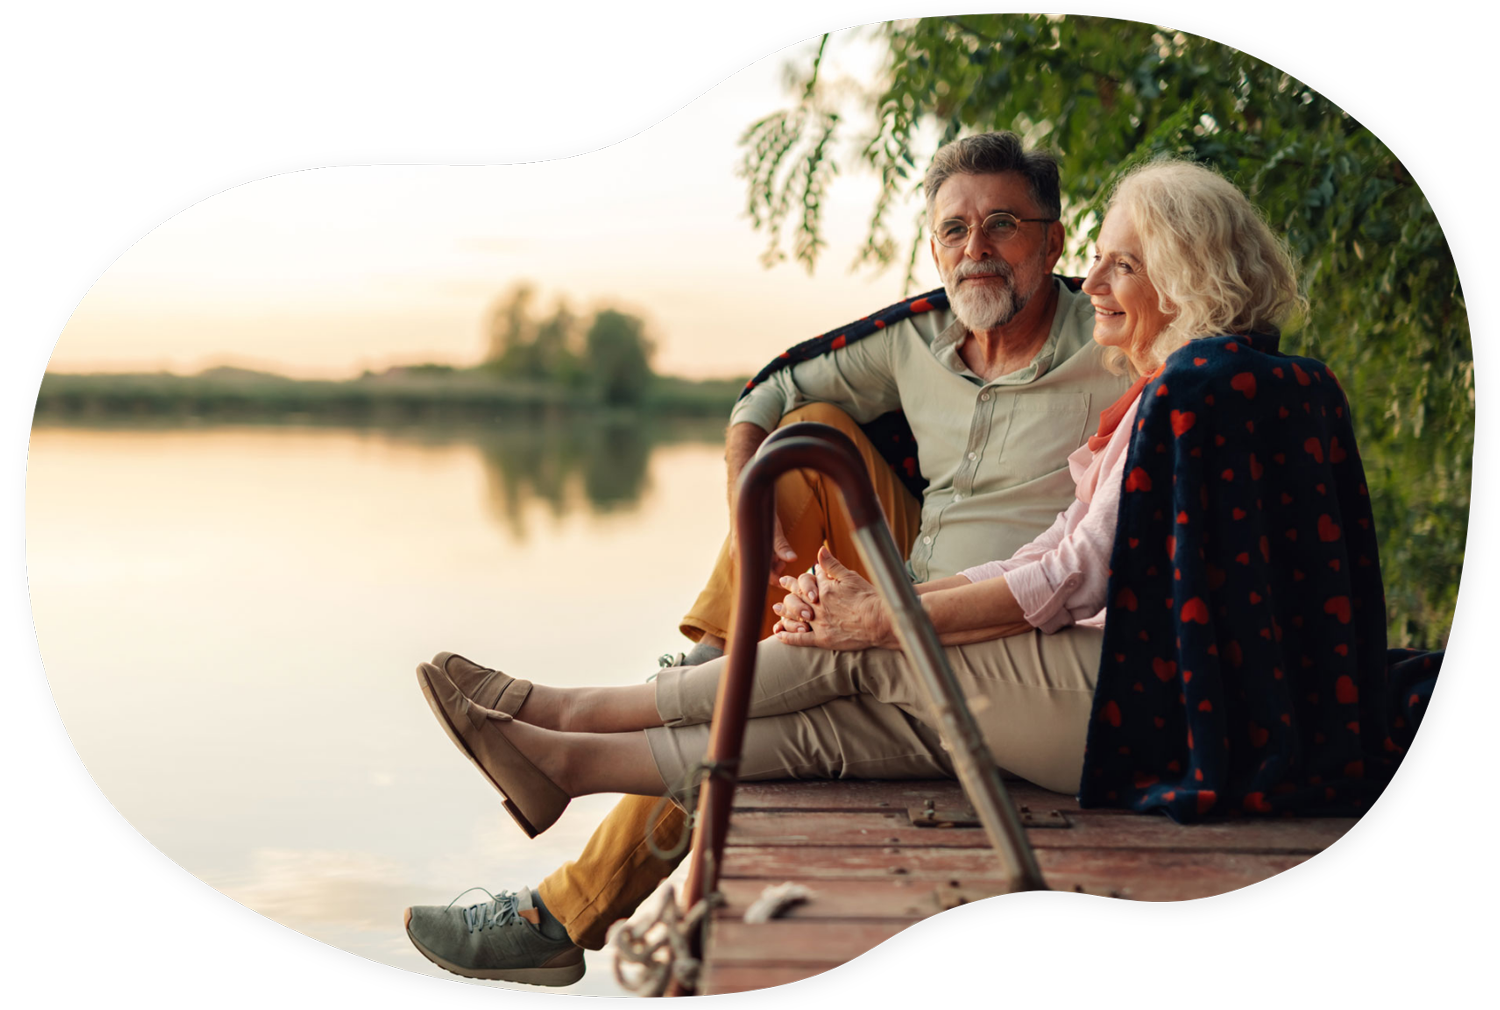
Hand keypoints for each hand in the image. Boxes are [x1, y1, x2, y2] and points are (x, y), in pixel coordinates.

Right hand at [731, 508, 796, 586]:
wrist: (745, 497)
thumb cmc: (758, 512)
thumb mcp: (773, 529)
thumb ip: (781, 546)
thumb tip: (793, 559)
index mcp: (744, 554)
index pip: (760, 576)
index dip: (775, 579)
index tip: (786, 578)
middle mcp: (739, 555)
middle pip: (759, 571)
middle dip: (774, 569)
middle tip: (783, 562)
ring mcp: (740, 551)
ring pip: (757, 564)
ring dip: (770, 562)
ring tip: (779, 554)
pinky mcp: (743, 546)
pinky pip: (754, 557)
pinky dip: (765, 556)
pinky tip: (772, 550)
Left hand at [772, 546, 891, 650]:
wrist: (880, 621)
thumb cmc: (869, 598)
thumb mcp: (851, 577)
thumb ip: (832, 565)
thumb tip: (820, 550)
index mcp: (824, 589)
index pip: (806, 582)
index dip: (795, 581)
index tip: (787, 579)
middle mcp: (818, 605)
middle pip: (797, 598)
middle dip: (787, 593)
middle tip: (780, 591)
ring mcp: (819, 623)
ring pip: (795, 617)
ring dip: (784, 613)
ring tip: (776, 610)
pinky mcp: (823, 639)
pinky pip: (800, 639)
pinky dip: (788, 637)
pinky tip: (780, 635)